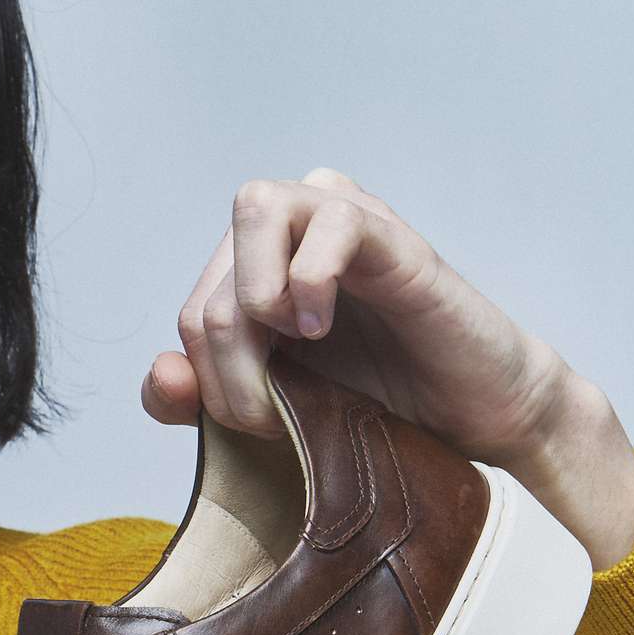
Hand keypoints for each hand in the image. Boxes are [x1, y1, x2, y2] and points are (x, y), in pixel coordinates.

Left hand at [141, 166, 633, 569]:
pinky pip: (331, 219)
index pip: (192, 311)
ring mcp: (345, 218)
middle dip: (228, 360)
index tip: (255, 425)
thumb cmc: (382, 407)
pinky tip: (324, 325)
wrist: (473, 419)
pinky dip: (309, 278)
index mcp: (258, 266)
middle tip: (272, 413)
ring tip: (298, 352)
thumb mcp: (276, 412)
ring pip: (257, 209)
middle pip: (215, 277)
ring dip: (256, 302)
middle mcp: (296, 225)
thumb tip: (160, 376)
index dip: (207, 381)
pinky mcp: (393, 233)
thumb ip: (205, 401)